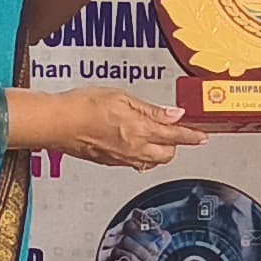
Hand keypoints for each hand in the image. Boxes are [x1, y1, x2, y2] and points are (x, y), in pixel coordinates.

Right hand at [15, 89, 204, 168]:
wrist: (57, 122)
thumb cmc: (83, 106)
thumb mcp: (122, 97)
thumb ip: (151, 109)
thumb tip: (174, 114)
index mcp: (140, 130)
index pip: (176, 137)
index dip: (193, 136)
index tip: (203, 136)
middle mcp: (134, 149)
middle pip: (167, 155)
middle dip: (175, 145)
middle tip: (175, 130)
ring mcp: (122, 159)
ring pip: (151, 162)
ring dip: (158, 151)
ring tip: (153, 135)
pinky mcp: (110, 162)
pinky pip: (134, 163)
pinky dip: (141, 155)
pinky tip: (134, 142)